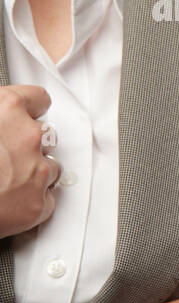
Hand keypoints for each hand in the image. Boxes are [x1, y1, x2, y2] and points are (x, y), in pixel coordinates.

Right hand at [0, 84, 58, 238]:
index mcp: (7, 109)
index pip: (38, 99)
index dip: (30, 108)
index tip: (29, 113)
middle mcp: (28, 136)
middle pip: (44, 135)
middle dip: (28, 146)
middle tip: (2, 156)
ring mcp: (37, 171)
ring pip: (49, 167)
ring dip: (31, 173)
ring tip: (1, 180)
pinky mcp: (37, 203)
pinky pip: (45, 199)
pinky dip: (29, 201)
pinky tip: (6, 200)